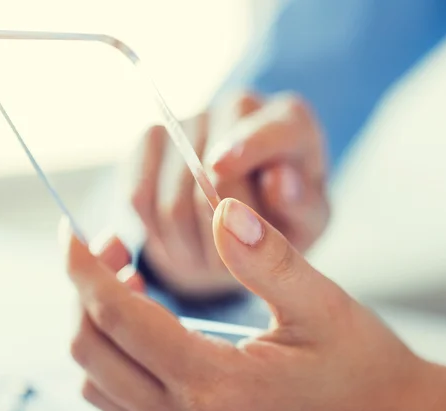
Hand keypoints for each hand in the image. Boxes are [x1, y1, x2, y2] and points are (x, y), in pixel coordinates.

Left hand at [66, 199, 445, 410]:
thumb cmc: (359, 367)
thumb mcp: (321, 305)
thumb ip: (268, 256)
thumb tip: (220, 207)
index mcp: (215, 382)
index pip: (118, 316)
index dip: (83, 267)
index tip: (68, 230)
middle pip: (90, 349)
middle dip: (82, 290)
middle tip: (110, 245)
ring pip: (96, 379)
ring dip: (94, 322)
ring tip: (126, 278)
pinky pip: (116, 400)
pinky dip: (110, 354)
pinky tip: (142, 323)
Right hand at [126, 92, 328, 296]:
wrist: (240, 222)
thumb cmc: (283, 219)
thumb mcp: (307, 222)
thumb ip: (301, 206)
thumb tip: (279, 181)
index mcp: (291, 121)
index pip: (272, 129)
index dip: (246, 147)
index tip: (220, 167)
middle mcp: (239, 109)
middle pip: (213, 176)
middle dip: (221, 236)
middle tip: (233, 266)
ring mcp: (191, 120)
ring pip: (172, 198)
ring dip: (189, 246)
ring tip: (209, 259)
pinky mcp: (149, 142)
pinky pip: (138, 196)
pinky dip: (156, 233)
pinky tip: (180, 239)